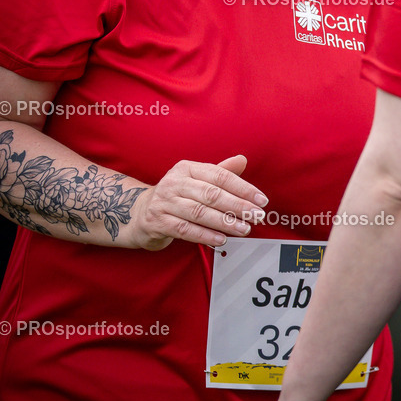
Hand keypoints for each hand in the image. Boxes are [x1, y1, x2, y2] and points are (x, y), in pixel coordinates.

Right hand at [128, 155, 266, 249]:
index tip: (261, 200)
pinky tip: (221, 240)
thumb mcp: (196, 180)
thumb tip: (243, 160)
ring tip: (244, 229)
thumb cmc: (176, 195)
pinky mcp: (157, 221)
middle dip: (237, 206)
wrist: (139, 213)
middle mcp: (174, 182)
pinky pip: (185, 229)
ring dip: (224, 222)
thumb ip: (221, 172)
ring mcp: (164, 202)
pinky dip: (205, 235)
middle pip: (211, 194)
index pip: (219, 176)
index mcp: (187, 168)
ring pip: (199, 212)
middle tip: (257, 216)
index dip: (243, 188)